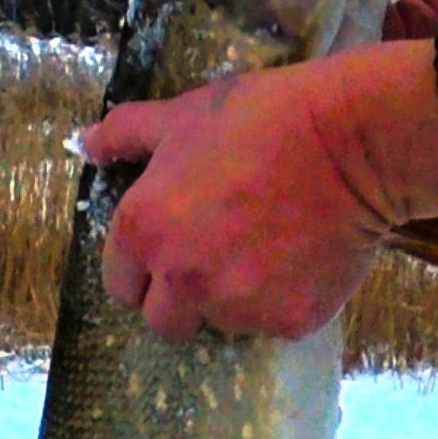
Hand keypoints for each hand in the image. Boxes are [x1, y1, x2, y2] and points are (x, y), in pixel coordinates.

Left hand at [81, 41, 437, 340]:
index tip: (175, 245)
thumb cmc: (262, 118)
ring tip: (268, 246)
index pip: (122, 284)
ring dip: (234, 298)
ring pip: (222, 323)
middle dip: (183, 297)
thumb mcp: (184, 115)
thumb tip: (84, 145)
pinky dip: (284, 299)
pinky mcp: (290, 321)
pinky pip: (275, 322)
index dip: (145, 267)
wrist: (352, 141)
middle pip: (165, 321)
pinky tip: (302, 255)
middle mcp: (182, 282)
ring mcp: (238, 308)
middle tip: (221, 254)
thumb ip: (126, 135)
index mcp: (145, 233)